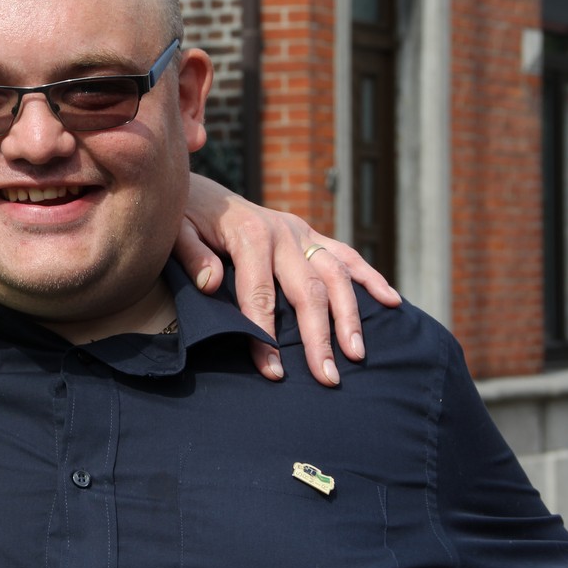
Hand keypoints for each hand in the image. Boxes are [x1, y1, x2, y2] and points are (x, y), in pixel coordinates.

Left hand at [177, 174, 400, 386]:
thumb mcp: (176, 231)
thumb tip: (211, 283)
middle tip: (328, 378)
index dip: (266, 335)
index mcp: (250, 236)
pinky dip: (370, 278)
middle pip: (308, 290)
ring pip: (336, 275)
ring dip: (350, 316)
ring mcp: (301, 233)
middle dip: (319, 337)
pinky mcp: (310, 234)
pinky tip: (391, 302)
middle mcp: (283, 233)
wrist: (198, 189)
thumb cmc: (184, 217)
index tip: (273, 371)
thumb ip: (192, 255)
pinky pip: (346, 255)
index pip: (261, 295)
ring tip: (358, 354)